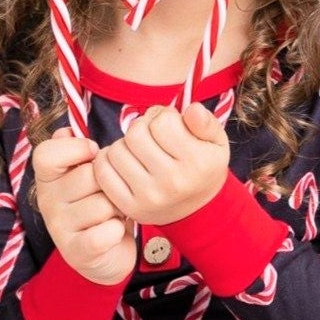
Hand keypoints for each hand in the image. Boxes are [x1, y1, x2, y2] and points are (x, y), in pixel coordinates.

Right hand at [32, 127, 135, 284]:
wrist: (105, 255)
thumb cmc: (97, 206)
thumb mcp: (85, 176)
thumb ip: (74, 152)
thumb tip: (65, 131)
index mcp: (47, 180)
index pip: (46, 154)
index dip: (75, 149)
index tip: (93, 154)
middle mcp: (47, 202)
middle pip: (88, 176)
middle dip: (109, 184)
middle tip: (109, 194)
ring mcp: (59, 229)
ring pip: (103, 204)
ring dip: (117, 209)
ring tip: (113, 214)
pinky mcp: (77, 252)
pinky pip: (107, 231)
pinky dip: (117, 231)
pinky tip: (114, 232)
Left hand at [92, 103, 230, 225]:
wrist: (197, 210)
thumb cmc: (202, 168)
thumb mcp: (216, 142)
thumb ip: (207, 122)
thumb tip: (192, 109)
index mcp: (196, 163)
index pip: (163, 121)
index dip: (163, 115)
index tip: (168, 125)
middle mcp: (173, 182)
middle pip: (136, 133)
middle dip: (141, 127)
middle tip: (150, 135)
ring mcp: (149, 197)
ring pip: (116, 149)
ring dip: (124, 143)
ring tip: (138, 150)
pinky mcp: (130, 207)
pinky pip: (102, 171)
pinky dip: (107, 159)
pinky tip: (122, 161)